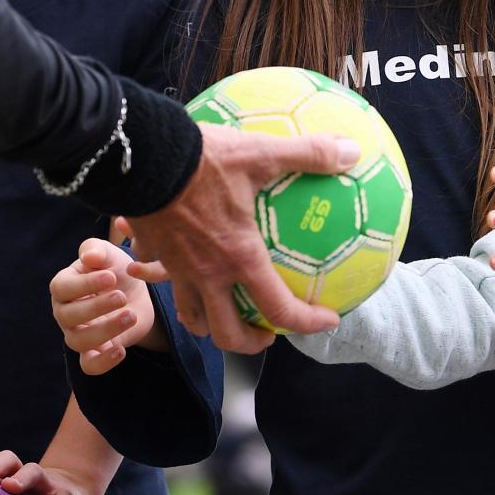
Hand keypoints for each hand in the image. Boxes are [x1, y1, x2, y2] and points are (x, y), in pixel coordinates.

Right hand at [52, 221, 158, 374]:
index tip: (111, 277)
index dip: (85, 284)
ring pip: (78, 342)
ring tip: (130, 315)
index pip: (62, 288)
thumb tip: (89, 257)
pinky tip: (121, 349)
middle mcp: (65, 312)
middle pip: (68, 316)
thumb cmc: (115, 269)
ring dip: (105, 330)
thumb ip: (96, 250)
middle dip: (96, 307)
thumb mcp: (109, 254)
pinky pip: (89, 366)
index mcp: (63, 286)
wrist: (136, 292)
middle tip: (122, 297)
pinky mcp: (95, 352)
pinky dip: (103, 362)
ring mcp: (77, 334)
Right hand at [127, 123, 355, 351]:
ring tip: (223, 311)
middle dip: (248, 343)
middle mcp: (206, 273)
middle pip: (226, 334)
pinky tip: (179, 265)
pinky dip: (170, 282)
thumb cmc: (204, 159)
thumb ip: (309, 154)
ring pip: (190, 315)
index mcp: (239, 257)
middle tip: (266, 333)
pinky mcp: (151, 251)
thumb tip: (351, 151)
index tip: (327, 321)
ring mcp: (174, 267)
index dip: (306, 323)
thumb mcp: (262, 152)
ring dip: (208, 322)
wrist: (143, 153)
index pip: (278, 309)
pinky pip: (160, 278)